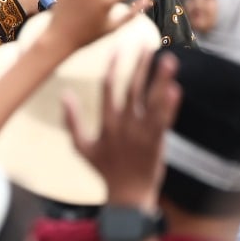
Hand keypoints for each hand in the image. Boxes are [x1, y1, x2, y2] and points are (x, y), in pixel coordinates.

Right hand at [63, 48, 180, 207]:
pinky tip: (175, 89)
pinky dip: (170, 105)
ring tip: (168, 59)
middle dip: (139, 65)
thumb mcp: (81, 147)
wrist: (128, 195)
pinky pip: (164, 119)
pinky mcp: (158, 141)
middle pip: (133, 88)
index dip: (114, 67)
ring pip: (152, 100)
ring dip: (160, 79)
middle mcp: (124, 125)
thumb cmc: (104, 170)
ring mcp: (143, 133)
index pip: (109, 88)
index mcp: (107, 123)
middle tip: (146, 44)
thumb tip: (64, 95)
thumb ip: (72, 120)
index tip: (119, 48)